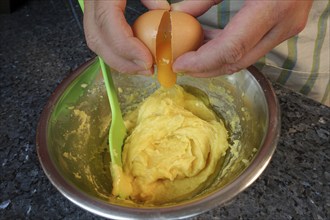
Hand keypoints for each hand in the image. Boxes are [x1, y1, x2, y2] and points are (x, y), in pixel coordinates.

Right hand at [83, 0, 169, 74]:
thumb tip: (164, 11)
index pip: (108, 23)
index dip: (126, 47)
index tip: (148, 61)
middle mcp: (92, 2)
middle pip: (98, 39)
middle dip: (123, 61)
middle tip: (148, 69)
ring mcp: (91, 9)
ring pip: (96, 43)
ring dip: (120, 61)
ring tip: (143, 67)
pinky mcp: (96, 16)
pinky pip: (101, 39)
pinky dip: (117, 53)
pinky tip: (134, 57)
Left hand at [171, 0, 312, 76]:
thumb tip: (178, 13)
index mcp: (272, 6)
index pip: (231, 49)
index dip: (203, 62)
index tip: (180, 64)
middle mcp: (283, 25)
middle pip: (238, 62)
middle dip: (206, 69)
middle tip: (181, 66)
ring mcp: (286, 29)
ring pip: (245, 59)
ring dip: (215, 60)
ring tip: (190, 54)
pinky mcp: (284, 29)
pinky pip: (251, 48)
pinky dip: (228, 49)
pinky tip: (209, 42)